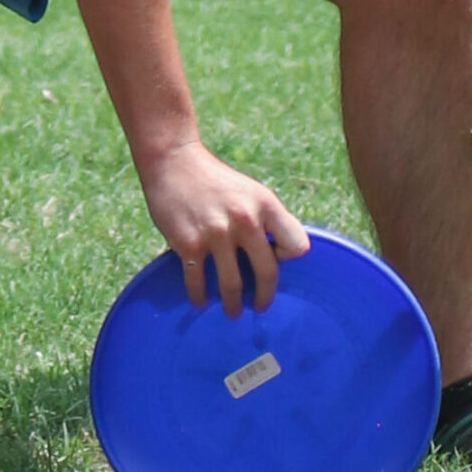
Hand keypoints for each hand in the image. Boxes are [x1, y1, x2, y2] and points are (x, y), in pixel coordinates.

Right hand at [140, 139, 310, 313]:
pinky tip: (201, 300)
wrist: (174, 161)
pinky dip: (200, 296)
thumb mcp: (251, 191)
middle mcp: (245, 219)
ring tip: (232, 310)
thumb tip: (280, 256)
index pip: (297, 245)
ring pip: (232, 286)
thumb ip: (267, 219)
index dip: (288, 256)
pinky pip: (198, 283)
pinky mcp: (189, 243)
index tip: (275, 260)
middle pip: (268, 272)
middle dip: (263, 296)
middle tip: (259, 306)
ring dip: (233, 305)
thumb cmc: (216, 181)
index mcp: (265, 204)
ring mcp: (216, 233)